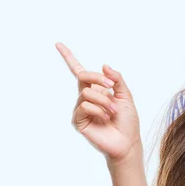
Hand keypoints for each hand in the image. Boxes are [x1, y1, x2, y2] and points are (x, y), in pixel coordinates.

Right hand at [55, 42, 142, 163]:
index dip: (68, 57)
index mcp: (96, 89)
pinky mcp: (78, 120)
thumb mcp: (125, 95)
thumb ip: (116, 79)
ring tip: (112, 112)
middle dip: (98, 78)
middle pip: (83, 76)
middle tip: (111, 87)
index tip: (58, 44)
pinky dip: (98, 110)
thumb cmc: (127, 120)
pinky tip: (104, 118)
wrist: (127, 141)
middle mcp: (86, 97)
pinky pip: (84, 106)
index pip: (79, 71)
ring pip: (87, 92)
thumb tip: (103, 65)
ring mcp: (81, 109)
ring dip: (104, 100)